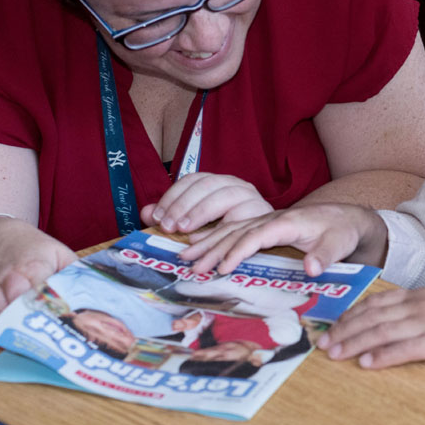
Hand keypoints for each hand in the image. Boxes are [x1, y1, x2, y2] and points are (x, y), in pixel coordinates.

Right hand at [0, 217, 76, 332]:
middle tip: (32, 335)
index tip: (55, 320)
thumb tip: (96, 293)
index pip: (42, 285)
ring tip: (8, 336)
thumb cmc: (32, 248)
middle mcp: (13, 273)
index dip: (47, 303)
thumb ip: (73, 273)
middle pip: (16, 295)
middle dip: (22, 315)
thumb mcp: (58, 253)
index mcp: (37, 265)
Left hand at [140, 172, 273, 233]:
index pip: (192, 179)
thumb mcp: (202, 223)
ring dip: (201, 213)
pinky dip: (225, 233)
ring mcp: (251, 197)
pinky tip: (210, 245)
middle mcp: (236, 184)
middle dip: (183, 205)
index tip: (157, 217)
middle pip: (206, 185)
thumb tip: (145, 213)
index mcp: (219, 182)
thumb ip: (174, 215)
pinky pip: (243, 221)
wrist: (279, 234)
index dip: (172, 196)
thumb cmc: (236, 230)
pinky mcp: (264, 214)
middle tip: (168, 227)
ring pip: (223, 198)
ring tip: (185, 232)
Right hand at [179, 203, 387, 275]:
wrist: (345, 217)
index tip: (222, 268)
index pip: (256, 236)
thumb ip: (325, 255)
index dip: (238, 251)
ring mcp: (265, 221)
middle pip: (236, 231)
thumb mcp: (339, 244)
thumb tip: (312, 269)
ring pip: (230, 229)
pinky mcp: (263, 226)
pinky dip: (214, 237)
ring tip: (185, 256)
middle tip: (191, 266)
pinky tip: (197, 243)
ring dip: (207, 242)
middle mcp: (271, 219)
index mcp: (287, 222)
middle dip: (212, 248)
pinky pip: (234, 230)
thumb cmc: (341, 231)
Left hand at [319, 286, 424, 368]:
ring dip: (354, 343)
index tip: (333, 324)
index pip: (375, 302)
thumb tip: (400, 316)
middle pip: (371, 316)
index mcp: (418, 296)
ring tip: (335, 354)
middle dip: (344, 330)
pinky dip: (383, 356)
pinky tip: (367, 364)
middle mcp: (417, 306)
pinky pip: (404, 349)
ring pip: (381, 332)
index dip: (351, 314)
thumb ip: (421, 307)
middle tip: (323, 343)